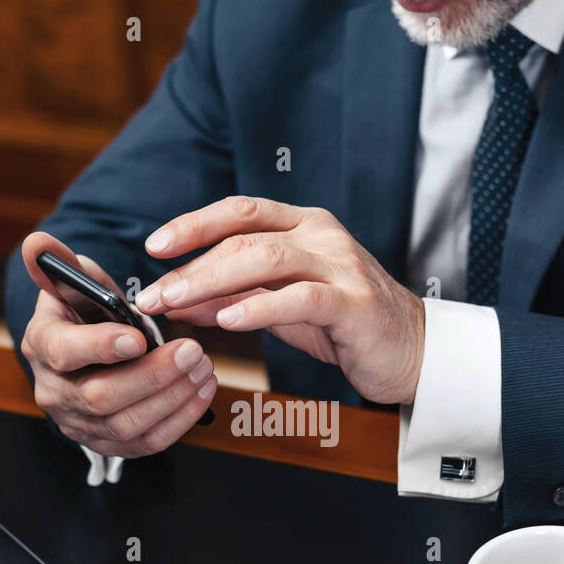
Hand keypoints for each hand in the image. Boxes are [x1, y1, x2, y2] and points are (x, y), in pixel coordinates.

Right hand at [19, 231, 216, 457]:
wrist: (85, 356)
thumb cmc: (84, 315)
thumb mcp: (72, 284)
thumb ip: (60, 262)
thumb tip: (39, 242)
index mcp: (42, 345)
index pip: (63, 353)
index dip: (100, 347)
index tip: (138, 338)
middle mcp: (54, 392)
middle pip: (101, 397)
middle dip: (152, 376)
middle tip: (192, 351)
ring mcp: (80, 424)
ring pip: (128, 424)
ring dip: (173, 397)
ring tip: (204, 367)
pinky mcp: (109, 444)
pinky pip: (147, 442)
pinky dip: (181, 418)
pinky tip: (202, 391)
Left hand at [134, 196, 425, 404]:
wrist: (410, 351)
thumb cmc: (344, 325)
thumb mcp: (280, 307)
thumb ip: (234, 296)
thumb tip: (178, 300)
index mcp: (303, 225)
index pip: (239, 212)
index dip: (192, 225)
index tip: (153, 248)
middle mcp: (321, 234)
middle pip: (244, 236)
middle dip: (191, 265)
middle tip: (153, 293)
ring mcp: (340, 265)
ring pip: (265, 259)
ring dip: (212, 281)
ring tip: (177, 303)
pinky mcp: (353, 302)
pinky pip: (299, 298)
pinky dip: (258, 307)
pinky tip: (227, 319)